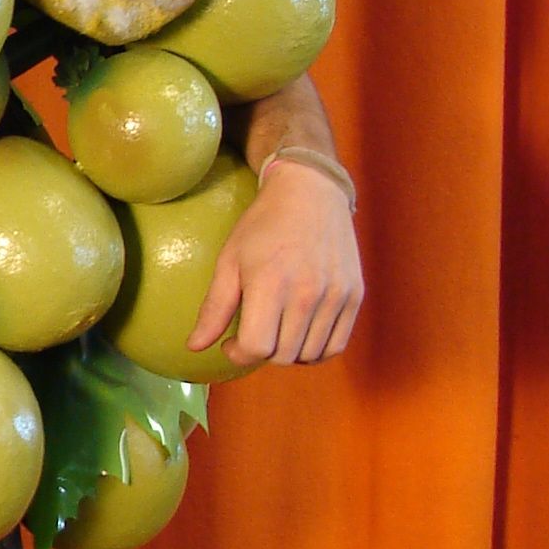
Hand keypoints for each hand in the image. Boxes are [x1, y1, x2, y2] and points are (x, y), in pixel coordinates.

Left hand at [187, 162, 362, 367]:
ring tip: (276, 331)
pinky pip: (336, 345)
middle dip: (261, 353)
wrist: (310, 192)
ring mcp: (335, 296)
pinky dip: (316, 351)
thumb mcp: (229, 260)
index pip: (257, 347)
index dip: (239, 354)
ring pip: (309, 355)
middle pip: (283, 356)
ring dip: (288, 353)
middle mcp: (307, 293)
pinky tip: (300, 334)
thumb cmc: (263, 225)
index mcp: (270, 283)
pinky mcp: (354, 296)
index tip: (231, 343)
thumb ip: (214, 307)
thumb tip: (195, 347)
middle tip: (253, 333)